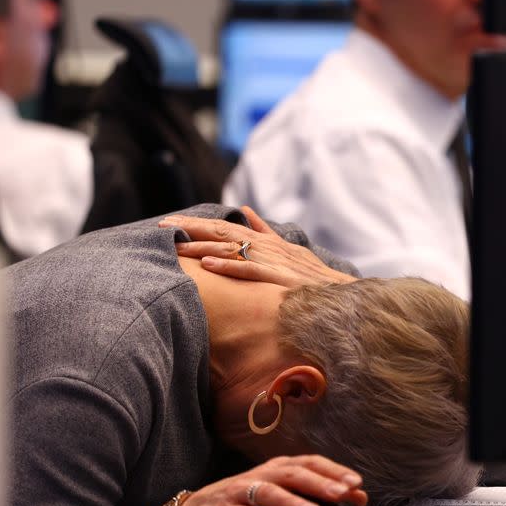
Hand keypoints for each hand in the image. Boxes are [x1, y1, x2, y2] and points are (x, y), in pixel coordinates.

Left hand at [159, 206, 355, 287]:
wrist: (343, 295)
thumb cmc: (315, 277)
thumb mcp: (289, 248)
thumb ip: (265, 230)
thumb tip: (245, 210)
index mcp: (266, 242)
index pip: (225, 228)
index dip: (197, 224)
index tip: (170, 223)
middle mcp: (267, 248)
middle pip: (223, 234)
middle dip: (192, 229)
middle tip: (163, 227)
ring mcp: (273, 263)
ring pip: (232, 250)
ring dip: (203, 247)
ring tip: (178, 246)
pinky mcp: (279, 279)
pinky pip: (250, 271)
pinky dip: (229, 266)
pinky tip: (209, 266)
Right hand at [178, 455, 367, 505]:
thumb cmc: (248, 498)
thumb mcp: (283, 492)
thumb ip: (319, 493)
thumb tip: (358, 496)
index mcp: (279, 468)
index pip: (310, 462)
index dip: (334, 470)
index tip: (356, 483)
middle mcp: (263, 475)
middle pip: (294, 474)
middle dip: (320, 483)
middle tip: (343, 494)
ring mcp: (242, 491)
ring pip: (270, 493)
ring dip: (293, 503)